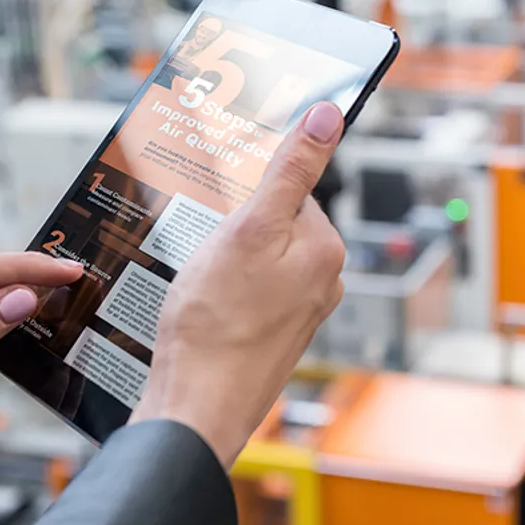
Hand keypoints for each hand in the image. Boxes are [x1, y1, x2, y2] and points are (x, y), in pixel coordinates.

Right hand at [131, 103, 346, 466]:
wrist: (196, 407)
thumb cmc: (216, 325)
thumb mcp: (249, 229)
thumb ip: (290, 171)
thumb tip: (328, 117)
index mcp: (326, 249)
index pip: (289, 189)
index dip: (247, 194)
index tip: (219, 204)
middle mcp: (323, 280)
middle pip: (273, 223)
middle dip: (234, 226)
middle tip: (202, 246)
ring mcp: (298, 311)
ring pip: (256, 259)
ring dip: (223, 260)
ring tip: (197, 282)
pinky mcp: (272, 335)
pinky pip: (247, 292)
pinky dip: (221, 291)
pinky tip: (198, 305)